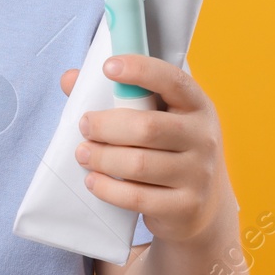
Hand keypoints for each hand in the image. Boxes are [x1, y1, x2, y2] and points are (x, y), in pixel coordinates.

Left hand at [58, 55, 232, 243]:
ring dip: (102, 158)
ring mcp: (198, 174)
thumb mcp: (158, 119)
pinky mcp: (185, 207)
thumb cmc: (170, 151)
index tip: (109, 67)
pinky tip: (93, 181)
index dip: (141, 70)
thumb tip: (70, 79)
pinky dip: (108, 189)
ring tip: (83, 154)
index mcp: (197, 106)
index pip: (172, 81)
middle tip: (84, 126)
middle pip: (147, 127)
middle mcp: (204, 137)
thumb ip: (118, 96)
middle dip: (106, 126)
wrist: (204, 206)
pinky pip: (137, 197)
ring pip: (138, 165)